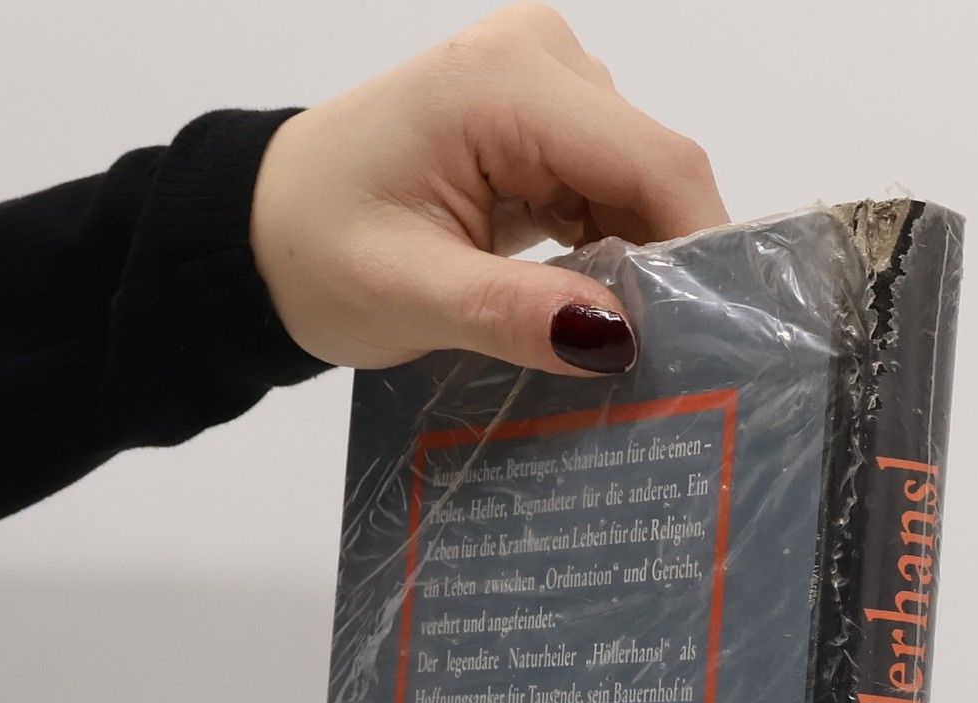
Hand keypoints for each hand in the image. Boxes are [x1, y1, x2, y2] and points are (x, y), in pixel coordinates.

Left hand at [249, 4, 727, 377]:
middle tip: (671, 366)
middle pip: (656, 170)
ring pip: (640, 185)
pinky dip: (611, 252)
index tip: (716, 340)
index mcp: (504, 84)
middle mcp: (538, 61)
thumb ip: (514, 314)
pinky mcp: (541, 120)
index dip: (699, 249)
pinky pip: (609, 189)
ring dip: (640, 265)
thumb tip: (617, 337)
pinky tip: (592, 308)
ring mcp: (543, 84)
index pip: (654, 161)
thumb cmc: (313, 252)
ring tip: (625, 347)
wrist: (261, 228)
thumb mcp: (407, 296)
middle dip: (669, 266)